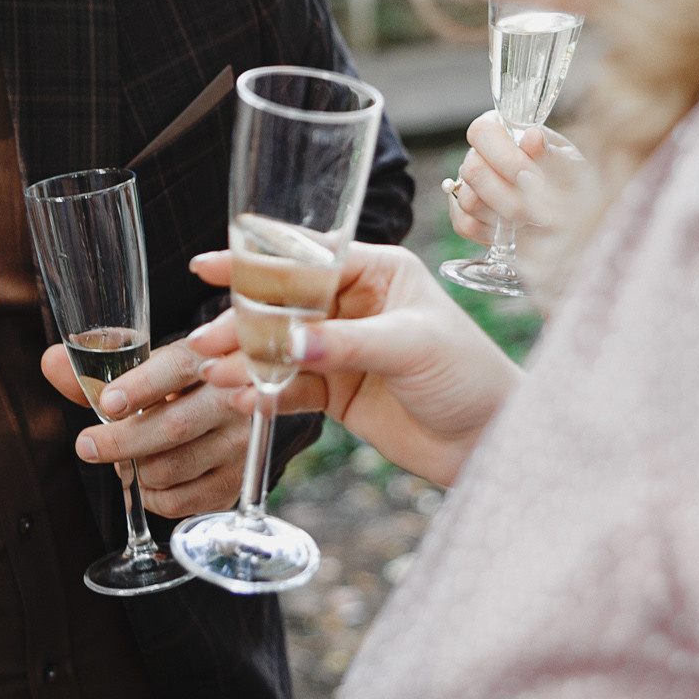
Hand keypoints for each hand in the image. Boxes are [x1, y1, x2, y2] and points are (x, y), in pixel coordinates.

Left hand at [38, 339, 250, 517]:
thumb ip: (97, 371)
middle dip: (121, 441)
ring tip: (130, 457)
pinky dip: (153, 495)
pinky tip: (153, 477)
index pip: (176, 368)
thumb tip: (50, 363)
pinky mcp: (237, 481)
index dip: (140, 387)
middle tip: (87, 445)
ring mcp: (240, 443)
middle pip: (174, 426)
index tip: (107, 404)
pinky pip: (181, 501)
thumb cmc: (180, 387)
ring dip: (136, 469)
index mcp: (208, 357)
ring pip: (172, 468)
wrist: (237, 409)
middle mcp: (234, 398)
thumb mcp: (147, 369)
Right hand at [185, 244, 519, 487]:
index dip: (259, 261)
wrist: (492, 440)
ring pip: (281, 349)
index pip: (308, 258)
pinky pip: (292, 388)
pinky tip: (245, 400)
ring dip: (248, 360)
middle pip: (285, 305)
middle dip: (244, 321)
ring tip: (216, 374)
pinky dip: (266, 394)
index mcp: (378, 272)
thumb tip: (292, 344)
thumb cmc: (470, 375)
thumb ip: (348, 344)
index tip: (212, 265)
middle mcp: (356, 304)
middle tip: (207, 339)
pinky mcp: (338, 392)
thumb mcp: (412, 347)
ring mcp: (343, 350)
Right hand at [448, 112, 593, 246]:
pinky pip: (465, 224)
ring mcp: (469, 186)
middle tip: (540, 208)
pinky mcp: (465, 216)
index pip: (482, 131)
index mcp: (503, 131)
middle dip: (509, 194)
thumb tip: (532, 137)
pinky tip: (514, 230)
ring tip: (532, 218)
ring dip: (505, 214)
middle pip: (472, 169)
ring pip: (469, 200)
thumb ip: (552, 154)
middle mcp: (480, 155)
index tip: (532, 177)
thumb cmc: (574, 185)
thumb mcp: (574, 168)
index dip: (504, 156)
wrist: (575, 222)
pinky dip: (493, 232)